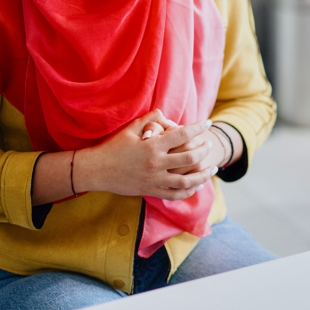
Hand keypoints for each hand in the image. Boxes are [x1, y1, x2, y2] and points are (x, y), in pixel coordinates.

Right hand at [74, 110, 216, 199]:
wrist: (96, 171)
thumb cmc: (113, 147)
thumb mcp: (131, 129)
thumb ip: (150, 120)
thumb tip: (166, 114)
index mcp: (152, 146)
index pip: (183, 135)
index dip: (199, 127)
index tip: (208, 123)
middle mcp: (156, 164)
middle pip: (190, 157)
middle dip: (204, 150)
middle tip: (209, 144)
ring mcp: (154, 180)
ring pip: (187, 180)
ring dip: (203, 174)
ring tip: (212, 167)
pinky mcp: (151, 191)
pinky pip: (175, 194)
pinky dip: (189, 191)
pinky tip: (198, 185)